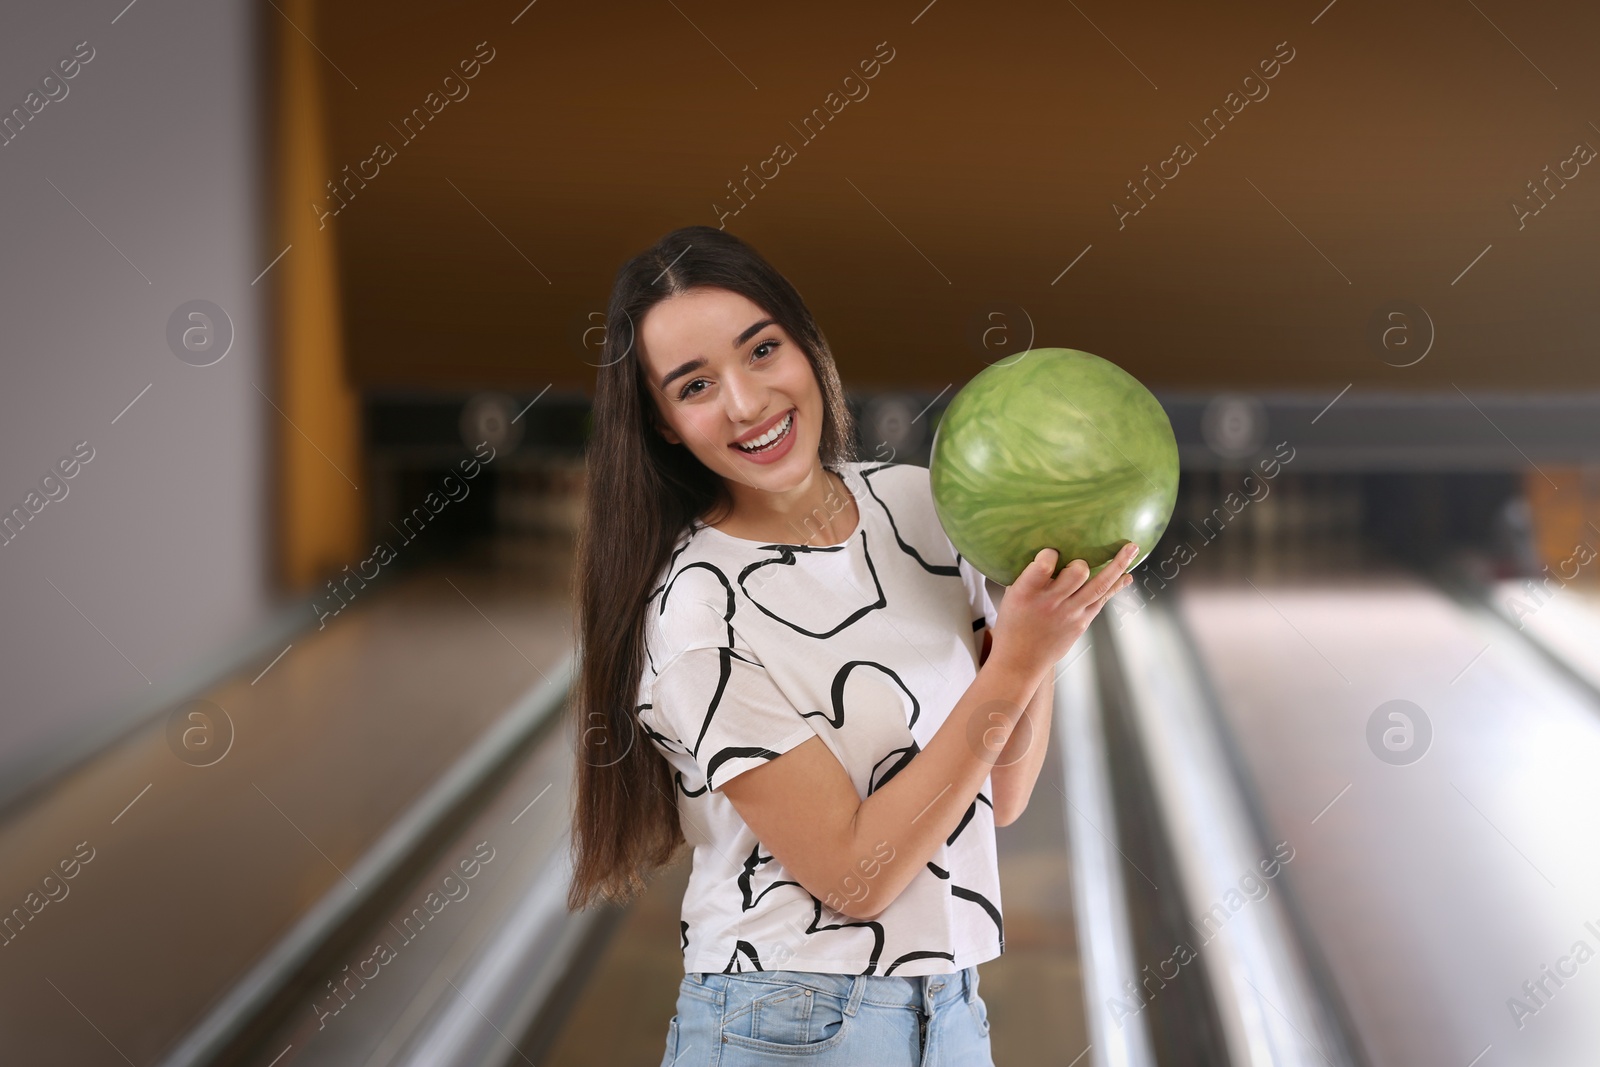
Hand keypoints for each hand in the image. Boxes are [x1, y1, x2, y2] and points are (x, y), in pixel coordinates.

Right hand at [987, 543, 1137, 682]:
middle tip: (1081, 560)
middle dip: (1082, 562)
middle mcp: (1050, 603)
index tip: (1051, 552)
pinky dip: (1115, 586)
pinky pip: (1102, 600)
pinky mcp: (1082, 623)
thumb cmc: (1014, 623)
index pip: (1043, 566)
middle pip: (1077, 574)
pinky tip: (1126, 576)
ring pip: (1099, 586)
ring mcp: (1069, 614)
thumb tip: (1046, 549)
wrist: (1020, 660)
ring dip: (1118, 565)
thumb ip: (1028, 574)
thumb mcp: (1012, 595)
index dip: (1050, 555)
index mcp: (1026, 593)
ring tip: (1131, 548)